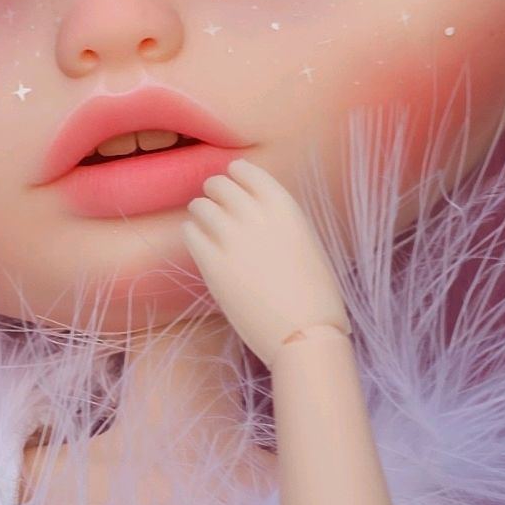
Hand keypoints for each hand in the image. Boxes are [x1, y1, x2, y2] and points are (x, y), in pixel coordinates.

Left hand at [180, 157, 350, 368]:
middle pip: (218, 184)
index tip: (234, 186)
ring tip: (207, 227)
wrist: (306, 335)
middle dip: (215, 194)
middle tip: (218, 208)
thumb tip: (253, 208)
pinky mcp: (212, 264)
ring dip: (201, 213)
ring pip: (199, 205)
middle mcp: (255, 214)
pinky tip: (202, 245)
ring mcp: (231, 237)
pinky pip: (189, 232)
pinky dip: (193, 234)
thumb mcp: (304, 240)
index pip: (245, 170)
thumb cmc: (315, 294)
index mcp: (283, 205)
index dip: (236, 177)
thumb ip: (277, 218)